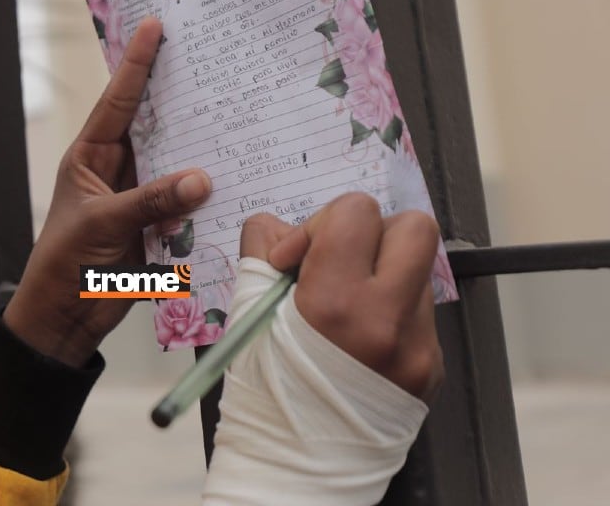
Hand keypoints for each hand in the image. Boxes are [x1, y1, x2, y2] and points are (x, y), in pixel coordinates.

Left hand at [4, 17, 211, 366]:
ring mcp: (140, 196)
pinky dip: (209, 191)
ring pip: (177, 161)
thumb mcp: (103, 225)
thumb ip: (151, 201)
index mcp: (90, 157)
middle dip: (180, 96)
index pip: (117, 102)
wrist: (65, 318)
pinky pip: (188, 200)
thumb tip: (202, 178)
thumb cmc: (65, 264)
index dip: (136, 64)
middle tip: (210, 59)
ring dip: (201, 144)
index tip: (154, 26)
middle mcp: (117, 169)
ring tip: (237, 110)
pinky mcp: (159, 224)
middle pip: (154, 125)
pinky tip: (238, 173)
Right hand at [239, 194, 443, 399]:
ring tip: (346, 303)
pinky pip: (420, 313)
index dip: (320, 221)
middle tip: (341, 259)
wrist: (297, 469)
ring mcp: (420, 348)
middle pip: (414, 228)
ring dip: (382, 272)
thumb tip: (280, 225)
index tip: (295, 258)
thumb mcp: (248, 313)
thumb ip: (262, 251)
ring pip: (419, 271)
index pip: (357, 212)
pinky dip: (390, 310)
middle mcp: (389, 323)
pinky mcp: (433, 369)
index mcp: (337, 303)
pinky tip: (359, 337)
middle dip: (374, 232)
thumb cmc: (265, 392)